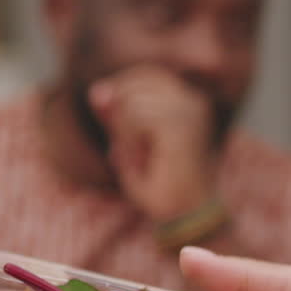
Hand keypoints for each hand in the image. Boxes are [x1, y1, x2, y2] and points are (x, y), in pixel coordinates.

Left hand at [91, 67, 218, 221]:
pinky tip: (141, 160)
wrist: (186, 216)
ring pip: (132, 103)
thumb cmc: (160, 184)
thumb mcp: (129, 145)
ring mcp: (190, 111)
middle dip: (119, 108)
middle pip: (138, 82)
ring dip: (124, 132)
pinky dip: (128, 140)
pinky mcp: (181, 126)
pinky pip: (134, 118)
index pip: (146, 75)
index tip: (103, 107)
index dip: (121, 87)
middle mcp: (193, 101)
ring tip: (139, 158)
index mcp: (187, 101)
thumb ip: (115, 117)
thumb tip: (97, 90)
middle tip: (127, 146)